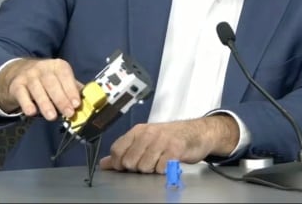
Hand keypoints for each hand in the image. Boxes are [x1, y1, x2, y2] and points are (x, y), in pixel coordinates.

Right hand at [0, 58, 82, 120]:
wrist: (18, 72)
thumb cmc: (45, 79)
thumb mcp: (60, 79)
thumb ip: (73, 88)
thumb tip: (88, 100)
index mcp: (57, 66)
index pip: (65, 76)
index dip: (71, 90)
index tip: (77, 104)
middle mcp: (42, 68)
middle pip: (52, 84)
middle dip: (61, 100)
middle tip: (68, 113)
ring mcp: (28, 76)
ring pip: (37, 90)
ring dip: (46, 104)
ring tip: (52, 117)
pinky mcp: (16, 85)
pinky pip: (22, 95)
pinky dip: (26, 103)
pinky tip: (32, 112)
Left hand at [99, 115, 238, 173]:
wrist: (197, 132)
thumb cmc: (170, 137)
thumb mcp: (145, 140)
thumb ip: (125, 151)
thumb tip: (104, 164)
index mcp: (138, 131)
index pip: (117, 149)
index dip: (119, 163)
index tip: (126, 168)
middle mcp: (148, 133)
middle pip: (130, 161)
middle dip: (137, 168)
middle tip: (148, 164)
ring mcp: (162, 140)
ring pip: (144, 166)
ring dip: (151, 170)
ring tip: (159, 163)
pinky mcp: (175, 148)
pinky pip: (161, 168)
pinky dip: (164, 171)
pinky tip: (168, 164)